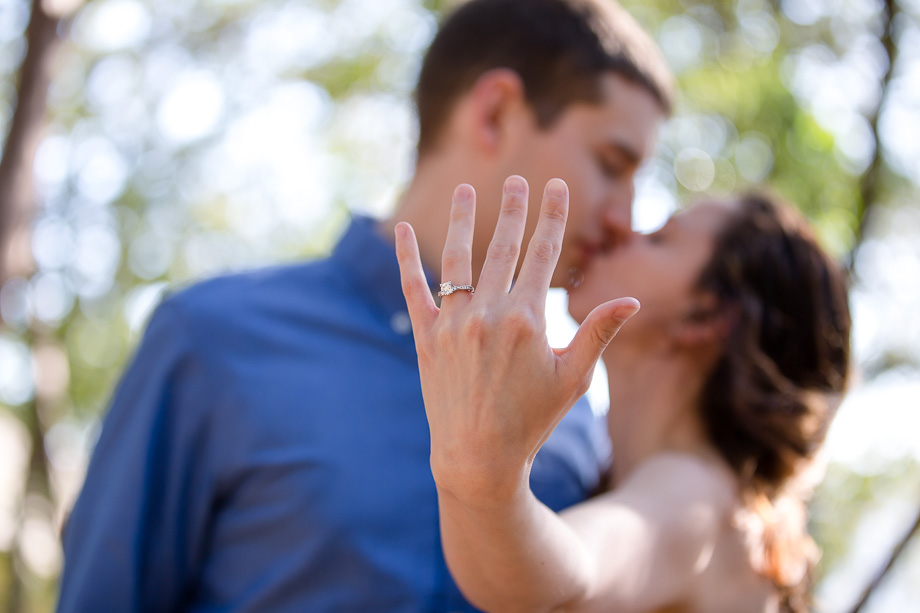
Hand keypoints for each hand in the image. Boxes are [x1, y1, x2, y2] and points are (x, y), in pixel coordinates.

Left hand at [395, 176, 638, 501]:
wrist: (478, 457)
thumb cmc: (532, 420)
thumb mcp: (572, 378)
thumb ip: (597, 333)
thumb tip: (631, 303)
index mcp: (526, 320)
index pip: (542, 255)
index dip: (551, 217)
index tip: (554, 186)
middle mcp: (487, 315)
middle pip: (502, 248)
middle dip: (512, 210)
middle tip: (516, 180)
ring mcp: (453, 324)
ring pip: (456, 259)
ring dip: (460, 221)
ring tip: (464, 190)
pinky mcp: (426, 338)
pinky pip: (413, 289)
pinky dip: (405, 259)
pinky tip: (401, 231)